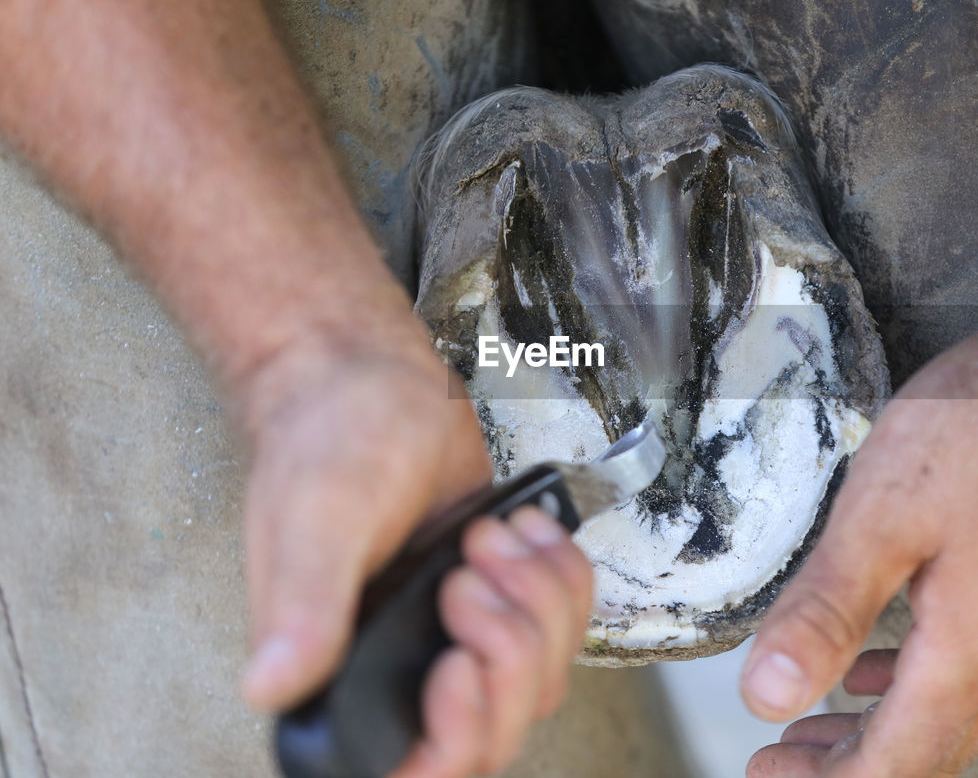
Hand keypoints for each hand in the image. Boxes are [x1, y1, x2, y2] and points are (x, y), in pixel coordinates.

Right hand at [235, 339, 593, 776]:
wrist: (372, 378)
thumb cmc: (328, 437)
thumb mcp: (314, 519)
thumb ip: (302, 607)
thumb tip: (272, 686)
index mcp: (340, 668)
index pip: (416, 767)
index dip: (457, 735)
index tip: (460, 663)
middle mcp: (399, 666)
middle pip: (498, 728)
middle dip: (508, 647)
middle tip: (469, 573)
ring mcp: (456, 633)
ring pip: (541, 676)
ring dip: (537, 601)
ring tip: (487, 537)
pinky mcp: (501, 596)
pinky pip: (563, 622)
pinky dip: (562, 574)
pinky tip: (523, 526)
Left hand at [740, 318, 977, 776]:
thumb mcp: (880, 516)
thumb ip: (825, 611)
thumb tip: (767, 696)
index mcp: (972, 651)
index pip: (897, 763)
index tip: (766, 771)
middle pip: (929, 750)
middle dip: (850, 767)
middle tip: (781, 761)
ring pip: (955, 712)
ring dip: (884, 730)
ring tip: (820, 728)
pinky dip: (917, 685)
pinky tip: (886, 659)